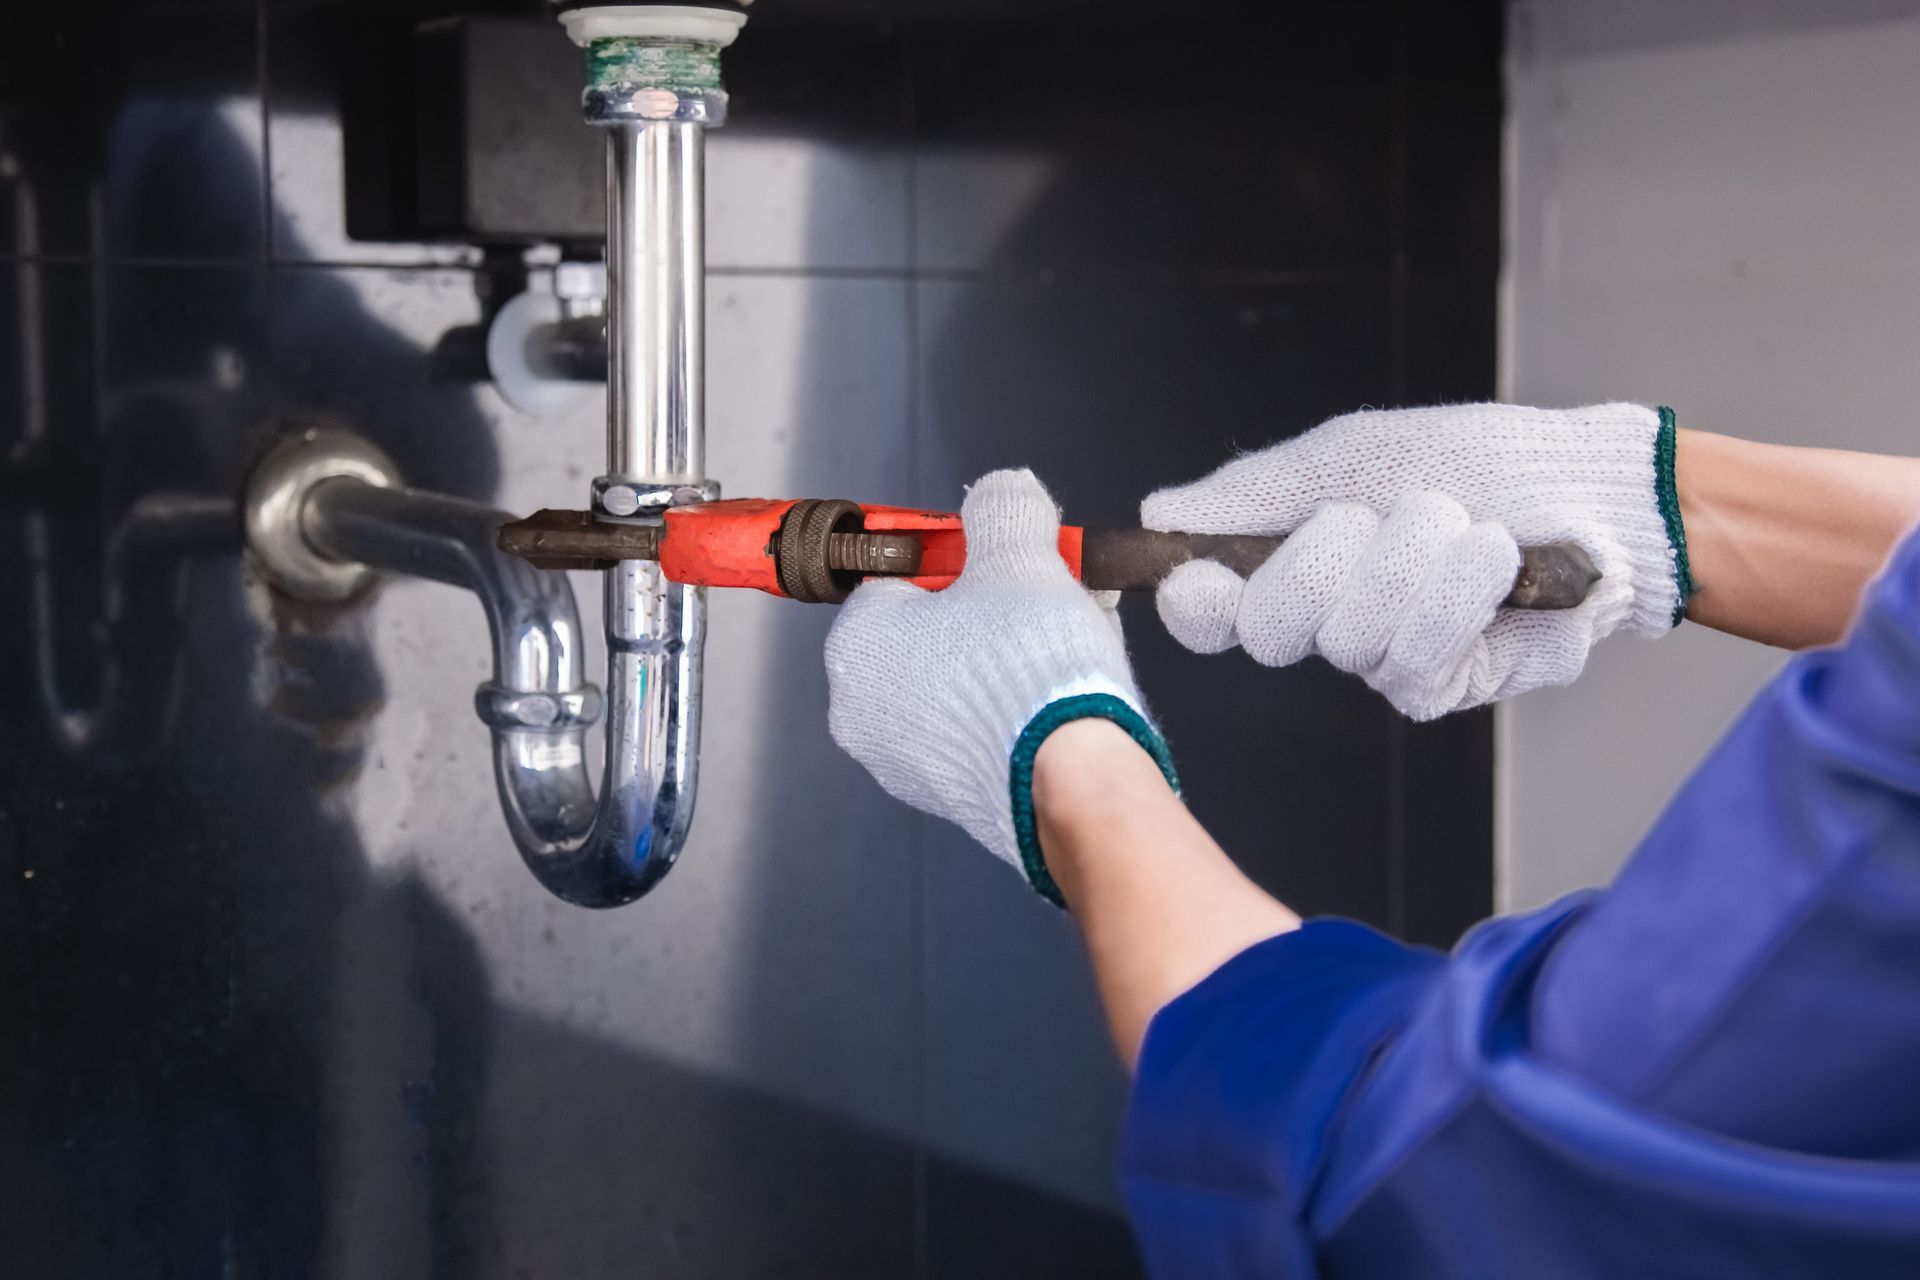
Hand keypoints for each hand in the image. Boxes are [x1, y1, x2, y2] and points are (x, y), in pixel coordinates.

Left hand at [826, 469, 1175, 901]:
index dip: (958, 561)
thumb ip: (1003, 510)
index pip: (896, 576)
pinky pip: (981, 733)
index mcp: (856, 645)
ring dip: (1010, 658)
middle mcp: (862, 711)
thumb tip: (1002, 493)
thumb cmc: (1029, 665)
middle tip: (1046, 598)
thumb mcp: (1019, 556)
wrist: (1071, 783)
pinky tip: (1065, 696)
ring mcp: (904, 764)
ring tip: (1070, 643)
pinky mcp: (953, 801)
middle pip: (931, 633)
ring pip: (961, 684)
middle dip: (990, 611)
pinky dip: (1016, 710)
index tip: (1004, 561)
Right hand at [1143, 402, 1690, 718]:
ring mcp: (1380, 662)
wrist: (1589, 492)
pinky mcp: (1441, 689)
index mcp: (1292, 564)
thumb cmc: (1478, 463)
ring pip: (1349, 635)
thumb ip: (1257, 491)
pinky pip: (1416, 657)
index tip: (1201, 573)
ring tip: (1465, 528)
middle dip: (1330, 555)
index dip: (1195, 600)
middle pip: (1269, 628)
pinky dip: (1459, 592)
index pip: (1208, 611)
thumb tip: (1163, 513)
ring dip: (1416, 558)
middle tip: (1388, 514)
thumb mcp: (1355, 454)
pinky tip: (1495, 561)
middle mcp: (1326, 623)